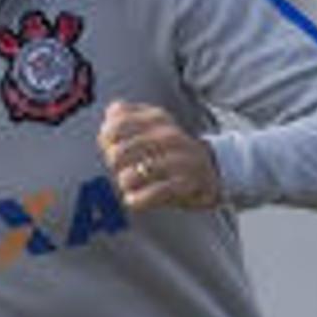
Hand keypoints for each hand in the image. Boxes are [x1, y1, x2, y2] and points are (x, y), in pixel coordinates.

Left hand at [99, 100, 220, 212]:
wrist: (211, 169)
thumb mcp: (151, 124)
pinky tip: (134, 199)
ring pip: (130, 176)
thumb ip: (125, 116)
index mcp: (157, 118)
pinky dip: (137, 200)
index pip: (117, 124)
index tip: (110, 147)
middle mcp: (168, 136)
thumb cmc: (169, 149)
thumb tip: (109, 117)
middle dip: (114, 165)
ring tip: (131, 184)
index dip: (106, 139)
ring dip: (125, 183)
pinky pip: (151, 195)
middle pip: (119, 153)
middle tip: (121, 168)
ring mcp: (177, 161)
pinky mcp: (184, 185)